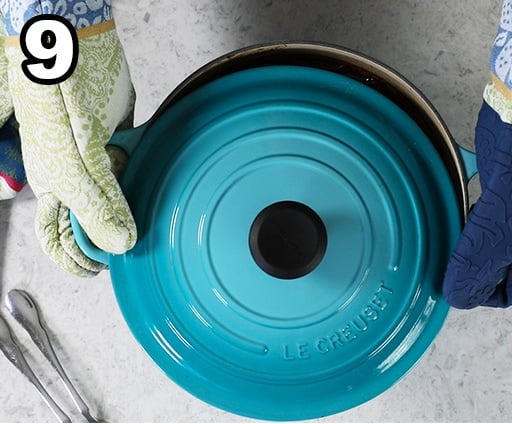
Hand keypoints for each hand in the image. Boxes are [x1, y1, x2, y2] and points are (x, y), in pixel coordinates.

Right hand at [3, 2, 136, 275]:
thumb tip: (121, 245)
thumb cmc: (55, 101)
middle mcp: (75, 173)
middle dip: (114, 234)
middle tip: (140, 245)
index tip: (103, 271)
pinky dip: (147, 166)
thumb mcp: (76, 167)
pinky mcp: (119, 131)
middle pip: (96, 217)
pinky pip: (137, 158)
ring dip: (136, 200)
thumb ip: (98, 207)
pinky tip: (156, 169)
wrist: (70, 44)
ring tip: (154, 212)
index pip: (57, 236)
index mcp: (54, 185)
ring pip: (120, 190)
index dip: (77, 258)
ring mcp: (97, 153)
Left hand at [441, 104, 511, 308]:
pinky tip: (450, 194)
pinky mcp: (500, 179)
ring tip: (442, 224)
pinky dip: (460, 201)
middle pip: (490, 262)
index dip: (477, 292)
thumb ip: (474, 269)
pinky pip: (475, 201)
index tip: (450, 279)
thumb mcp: (499, 235)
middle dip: (465, 260)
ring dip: (460, 231)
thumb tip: (456, 297)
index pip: (506, 291)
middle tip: (439, 250)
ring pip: (480, 232)